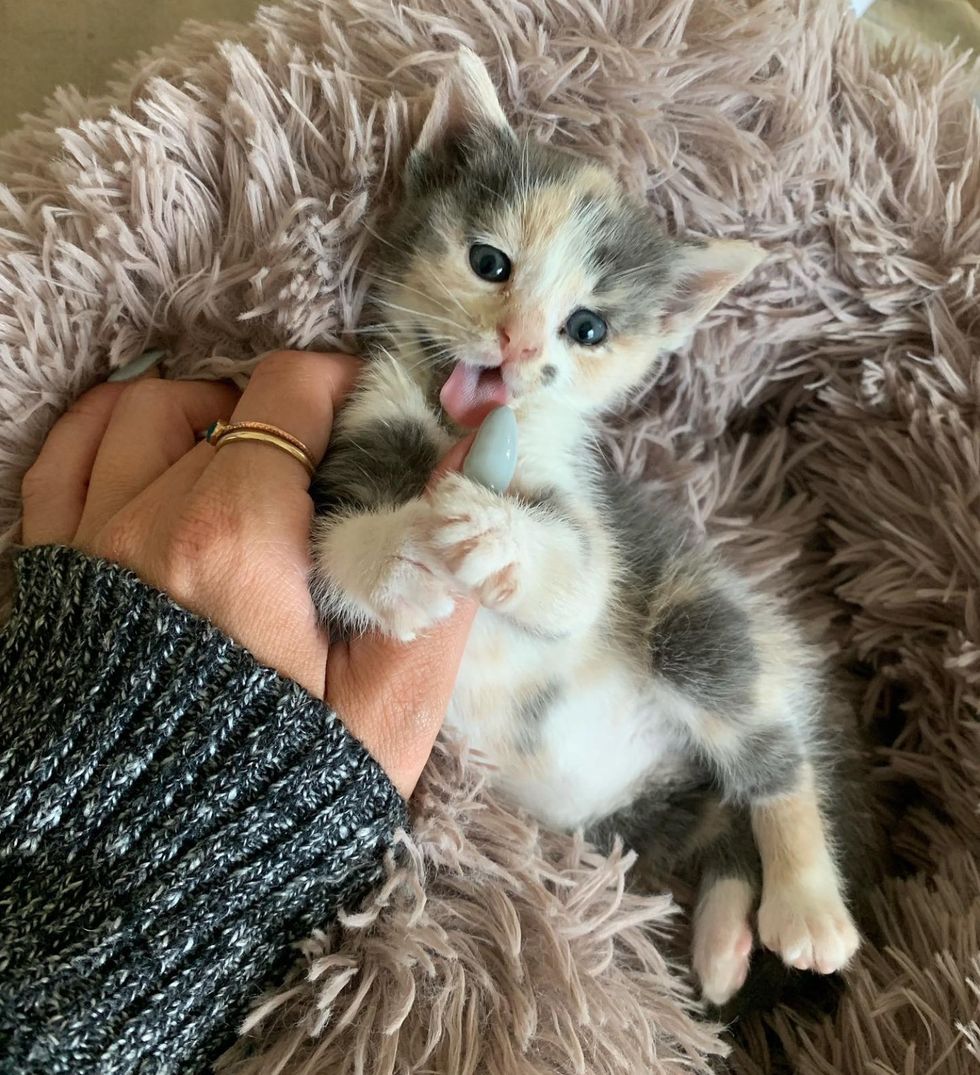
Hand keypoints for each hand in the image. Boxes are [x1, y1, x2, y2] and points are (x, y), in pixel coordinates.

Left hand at [20, 350, 474, 797]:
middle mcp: (148, 521)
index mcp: (238, 541)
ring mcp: (87, 542)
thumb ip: (443, 573)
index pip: (289, 393)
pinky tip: (158, 453)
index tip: (375, 414)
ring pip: (139, 412)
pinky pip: (67, 457)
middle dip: (289, 414)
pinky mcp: (52, 575)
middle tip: (328, 459)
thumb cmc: (281, 796)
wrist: (149, 880)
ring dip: (203, 412)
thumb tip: (485, 452)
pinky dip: (115, 431)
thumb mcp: (392, 705)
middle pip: (223, 400)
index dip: (345, 384)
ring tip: (246, 454)